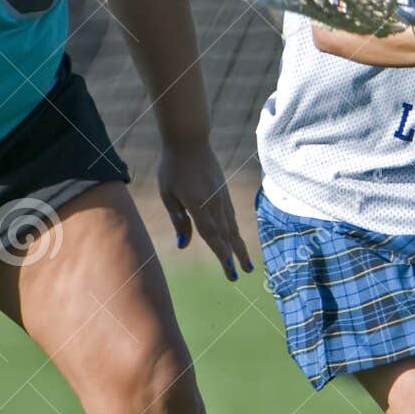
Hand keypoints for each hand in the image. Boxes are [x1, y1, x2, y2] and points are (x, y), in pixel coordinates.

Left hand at [158, 140, 253, 281]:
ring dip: (239, 245)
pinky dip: (235, 230)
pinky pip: (231, 215)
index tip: (231, 272)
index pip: (213, 236)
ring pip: (233, 226)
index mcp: (199, 206)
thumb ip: (178, 220)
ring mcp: (222, 196)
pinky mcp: (224, 191)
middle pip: (228, 235)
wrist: (189, 139)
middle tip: (243, 274)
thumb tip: (183, 245)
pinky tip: (236, 237)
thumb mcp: (168, 194)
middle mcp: (215, 203)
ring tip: (246, 262)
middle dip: (236, 256)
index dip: (222, 256)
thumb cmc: (173, 167)